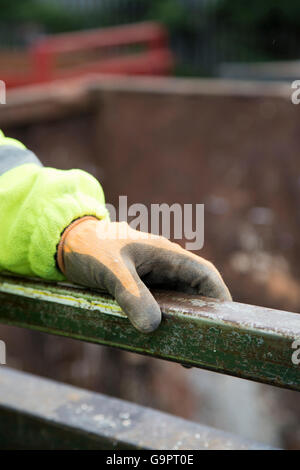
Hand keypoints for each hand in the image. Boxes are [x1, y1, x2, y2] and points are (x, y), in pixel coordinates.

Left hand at [57, 217, 230, 332]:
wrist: (68, 242)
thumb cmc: (91, 249)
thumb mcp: (111, 271)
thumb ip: (131, 295)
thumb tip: (152, 327)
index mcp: (166, 254)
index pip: (204, 274)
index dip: (219, 296)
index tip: (224, 322)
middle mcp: (165, 264)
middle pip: (195, 290)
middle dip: (202, 316)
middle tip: (201, 347)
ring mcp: (154, 275)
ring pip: (179, 299)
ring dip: (184, 322)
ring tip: (183, 351)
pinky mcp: (142, 285)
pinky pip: (161, 304)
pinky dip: (165, 321)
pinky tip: (160, 340)